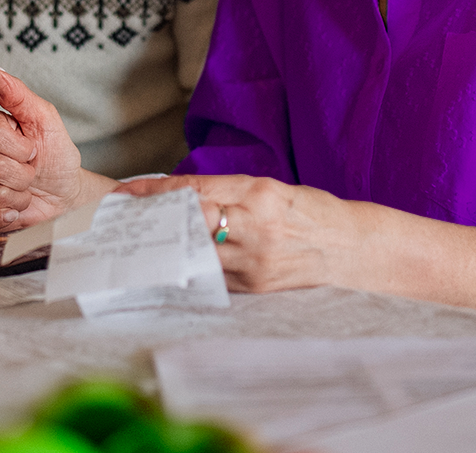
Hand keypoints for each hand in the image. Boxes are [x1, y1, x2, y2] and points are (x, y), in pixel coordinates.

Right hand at [0, 63, 86, 231]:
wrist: (64, 195)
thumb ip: (16, 92)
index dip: (20, 147)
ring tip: (21, 191)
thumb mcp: (44, 119)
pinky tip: (8, 212)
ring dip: (16, 197)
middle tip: (29, 173)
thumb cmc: (55, 156)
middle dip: (22, 175)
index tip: (33, 149)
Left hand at [116, 174, 363, 292]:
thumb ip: (227, 192)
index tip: (127, 191)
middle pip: (187, 223)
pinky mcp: (255, 287)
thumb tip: (178, 196)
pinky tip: (172, 261)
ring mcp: (254, 262)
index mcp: (259, 194)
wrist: (351, 249)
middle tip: (124, 217)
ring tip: (141, 239)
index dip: (155, 191)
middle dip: (153, 220)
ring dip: (165, 246)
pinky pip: (212, 274)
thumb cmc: (310, 212)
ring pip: (193, 253)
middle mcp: (255, 228)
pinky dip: (190, 266)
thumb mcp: (270, 189)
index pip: (194, 190)